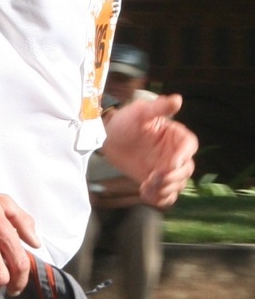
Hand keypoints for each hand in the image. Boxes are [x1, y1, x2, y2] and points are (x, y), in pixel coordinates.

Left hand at [101, 93, 196, 208]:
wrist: (109, 138)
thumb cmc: (126, 121)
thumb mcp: (141, 112)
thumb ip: (159, 108)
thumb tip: (178, 99)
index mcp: (176, 136)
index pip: (190, 147)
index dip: (183, 157)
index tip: (169, 163)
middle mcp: (175, 153)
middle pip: (186, 170)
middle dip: (172, 177)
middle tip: (153, 178)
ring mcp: (166, 169)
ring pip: (178, 185)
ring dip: (165, 189)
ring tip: (147, 187)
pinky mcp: (156, 182)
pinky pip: (166, 196)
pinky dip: (159, 199)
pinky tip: (145, 193)